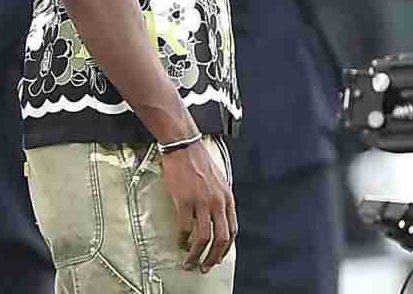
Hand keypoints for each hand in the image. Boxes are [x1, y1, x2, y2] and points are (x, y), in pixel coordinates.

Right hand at [160, 139, 235, 272]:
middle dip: (213, 257)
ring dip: (196, 254)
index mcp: (227, 198)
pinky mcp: (184, 200)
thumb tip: (218, 219)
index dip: (226, 248)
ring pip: (203, 237)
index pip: (232, 230)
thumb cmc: (199, 162)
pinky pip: (185, 228)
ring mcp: (201, 201)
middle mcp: (217, 202)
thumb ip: (221, 199)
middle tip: (205, 267)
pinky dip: (182, 240)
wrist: (184, 146)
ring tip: (189, 262)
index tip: (219, 257)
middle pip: (221, 238)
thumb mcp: (219, 181)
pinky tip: (179, 243)